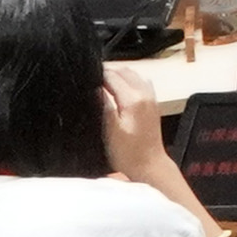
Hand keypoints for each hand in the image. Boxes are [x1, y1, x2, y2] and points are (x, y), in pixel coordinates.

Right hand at [102, 82, 191, 207]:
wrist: (149, 166)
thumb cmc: (129, 154)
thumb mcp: (110, 130)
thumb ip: (104, 104)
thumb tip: (95, 87)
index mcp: (134, 99)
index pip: (112, 75)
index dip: (96, 74)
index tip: (84, 76)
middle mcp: (145, 94)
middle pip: (124, 71)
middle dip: (107, 71)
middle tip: (90, 78)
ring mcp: (151, 98)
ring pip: (133, 74)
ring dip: (117, 74)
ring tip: (100, 82)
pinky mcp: (152, 104)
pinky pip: (140, 82)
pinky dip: (128, 80)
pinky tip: (118, 89)